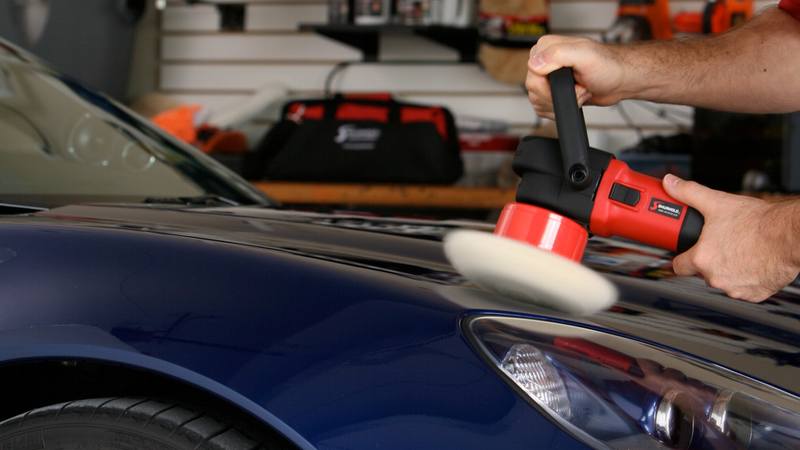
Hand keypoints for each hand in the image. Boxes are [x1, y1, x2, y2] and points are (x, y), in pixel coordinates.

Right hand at [526, 35, 628, 117]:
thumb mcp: (585, 55)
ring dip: (561, 102)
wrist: (619, 81)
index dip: (548, 83)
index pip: (532, 72)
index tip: (567, 81)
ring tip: (579, 91)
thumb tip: (535, 64)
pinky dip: (559, 109)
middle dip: (558, 95)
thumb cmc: (608, 66)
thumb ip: (557, 54)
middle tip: (577, 87)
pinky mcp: (551, 92)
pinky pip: (542, 108)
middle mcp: (544, 61)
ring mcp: (547, 77)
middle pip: (533, 89)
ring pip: (537, 101)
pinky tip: (574, 99)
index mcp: (546, 47)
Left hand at [663, 174, 799, 300]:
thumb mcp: (717, 202)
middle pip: (703, 272)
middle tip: (721, 244)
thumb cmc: (757, 222)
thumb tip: (671, 183)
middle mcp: (716, 278)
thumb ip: (689, 193)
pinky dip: (747, 278)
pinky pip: (744, 289)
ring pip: (724, 281)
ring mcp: (736, 289)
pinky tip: (753, 262)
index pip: (678, 266)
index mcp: (702, 259)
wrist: (788, 235)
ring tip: (739, 250)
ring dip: (728, 270)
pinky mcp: (755, 295)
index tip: (686, 252)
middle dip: (709, 260)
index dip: (682, 257)